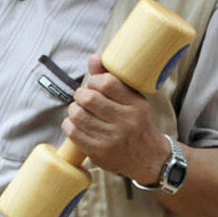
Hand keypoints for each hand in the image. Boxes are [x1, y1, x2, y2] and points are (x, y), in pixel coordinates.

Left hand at [62, 55, 169, 183]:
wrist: (148, 157)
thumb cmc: (138, 123)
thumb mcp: (133, 100)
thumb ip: (112, 79)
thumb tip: (93, 58)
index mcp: (135, 104)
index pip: (107, 83)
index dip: (93, 80)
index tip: (93, 84)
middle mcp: (125, 121)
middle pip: (89, 99)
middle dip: (80, 94)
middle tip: (82, 96)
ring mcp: (111, 139)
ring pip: (78, 116)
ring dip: (73, 109)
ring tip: (78, 110)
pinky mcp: (99, 152)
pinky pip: (74, 133)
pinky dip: (69, 124)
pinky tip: (75, 123)